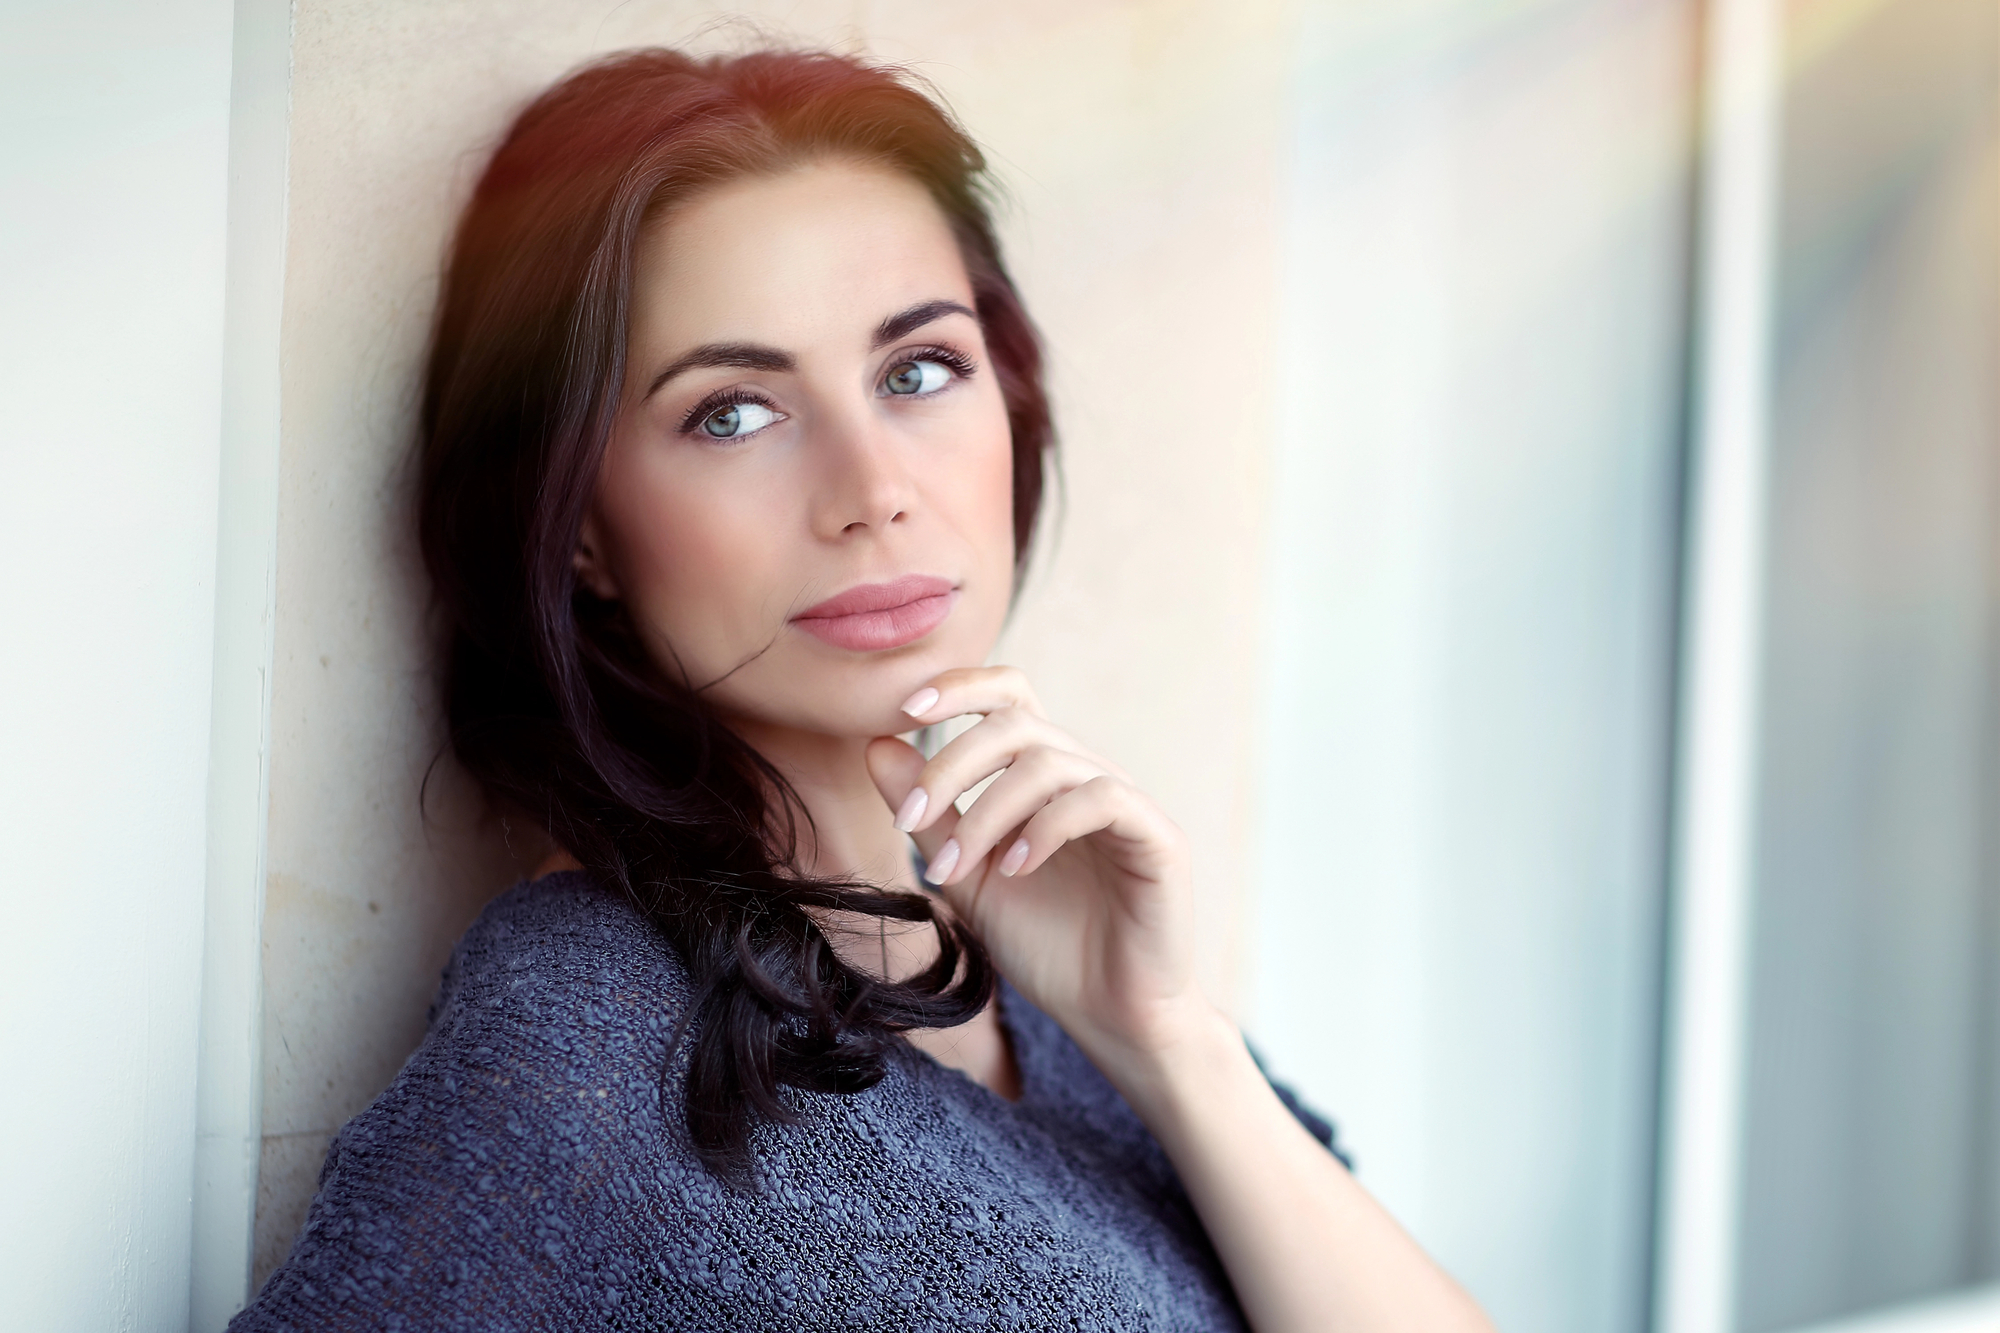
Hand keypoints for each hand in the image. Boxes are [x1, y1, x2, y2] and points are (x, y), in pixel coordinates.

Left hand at [864, 666, 1211, 1067]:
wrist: (1108, 1014)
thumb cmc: (1044, 943)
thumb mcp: (965, 876)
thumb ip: (928, 815)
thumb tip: (876, 745)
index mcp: (1044, 775)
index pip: (1009, 693)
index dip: (960, 686)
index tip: (904, 710)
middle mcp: (1087, 774)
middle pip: (1017, 721)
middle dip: (951, 764)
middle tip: (907, 821)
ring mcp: (1127, 801)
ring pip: (1049, 761)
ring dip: (986, 812)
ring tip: (956, 868)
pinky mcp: (1158, 837)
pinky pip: (1101, 799)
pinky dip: (1046, 827)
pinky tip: (1014, 869)